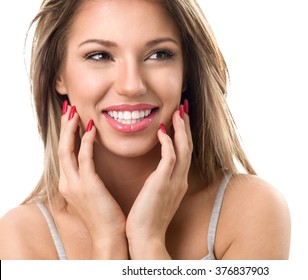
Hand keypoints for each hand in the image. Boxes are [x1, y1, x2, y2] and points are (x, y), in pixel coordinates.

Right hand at [58, 104, 126, 258]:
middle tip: (69, 109)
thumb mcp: (93, 194)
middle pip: (61, 148)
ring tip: (75, 113)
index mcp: (69, 183)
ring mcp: (75, 184)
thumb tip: (93, 165)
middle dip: (64, 127)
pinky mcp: (87, 185)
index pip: (65, 153)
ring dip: (71, 130)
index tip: (72, 119)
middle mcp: (67, 182)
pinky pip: (84, 158)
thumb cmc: (106, 215)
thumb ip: (89, 178)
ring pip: (67, 150)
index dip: (67, 135)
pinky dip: (86, 142)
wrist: (110, 236)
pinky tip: (91, 129)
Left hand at [126, 106, 192, 258]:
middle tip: (183, 108)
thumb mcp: (157, 197)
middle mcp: (180, 179)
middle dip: (186, 126)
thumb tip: (156, 173)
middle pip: (188, 146)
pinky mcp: (163, 183)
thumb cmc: (146, 218)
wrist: (145, 237)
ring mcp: (174, 181)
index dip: (183, 134)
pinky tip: (162, 130)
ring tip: (177, 112)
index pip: (184, 152)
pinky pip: (170, 157)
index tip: (179, 119)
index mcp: (178, 182)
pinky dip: (168, 142)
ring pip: (183, 148)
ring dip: (181, 129)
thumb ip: (160, 182)